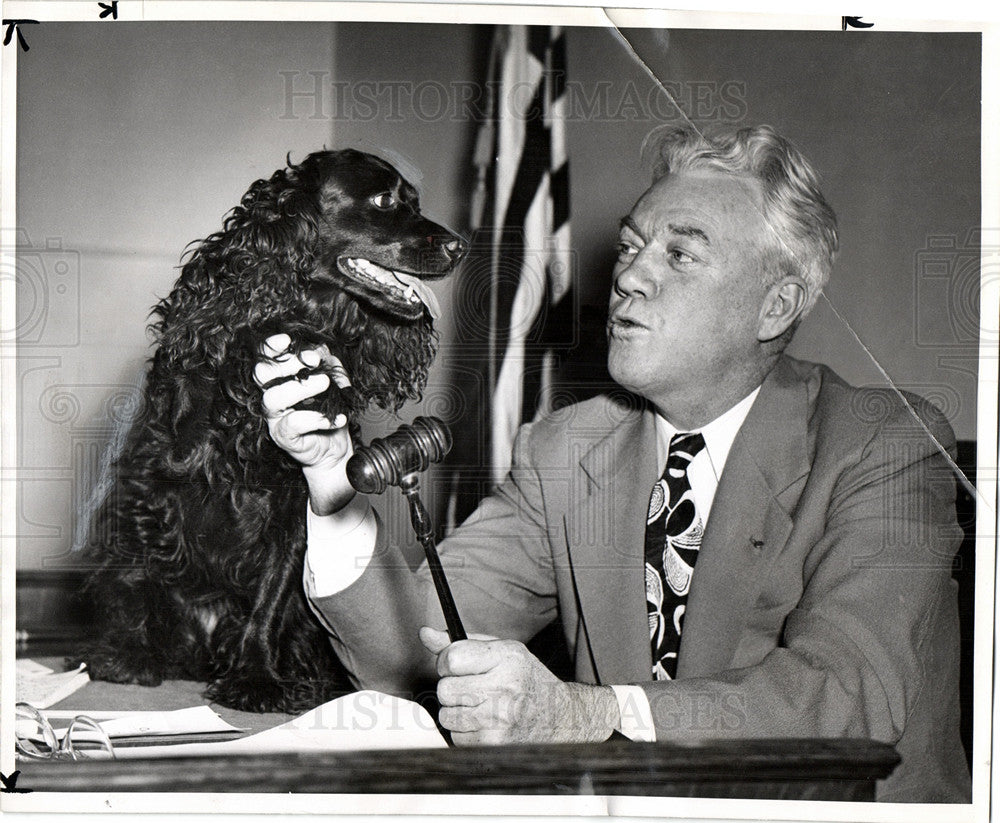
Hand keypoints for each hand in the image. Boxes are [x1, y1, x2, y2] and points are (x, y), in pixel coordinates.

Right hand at [254, 333, 354, 514]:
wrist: (335, 448)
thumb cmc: (330, 412)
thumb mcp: (335, 383)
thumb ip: (329, 365)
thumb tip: (323, 351)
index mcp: (280, 380)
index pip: (266, 359)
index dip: (271, 347)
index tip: (287, 340)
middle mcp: (272, 396)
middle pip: (263, 375)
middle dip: (288, 363)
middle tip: (314, 360)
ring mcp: (275, 418)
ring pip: (274, 398)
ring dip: (301, 388)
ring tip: (326, 383)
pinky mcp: (283, 437)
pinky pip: (294, 424)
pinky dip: (317, 418)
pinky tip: (337, 417)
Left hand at [419, 627, 618, 745]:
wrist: (559, 718)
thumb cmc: (525, 679)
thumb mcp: (500, 651)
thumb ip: (461, 643)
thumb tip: (425, 633)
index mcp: (507, 657)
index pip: (452, 658)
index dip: (446, 662)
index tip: (456, 666)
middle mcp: (505, 687)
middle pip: (445, 690)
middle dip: (452, 689)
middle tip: (472, 688)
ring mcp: (500, 718)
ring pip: (447, 716)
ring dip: (457, 712)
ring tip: (480, 706)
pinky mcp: (495, 743)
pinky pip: (456, 737)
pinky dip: (465, 732)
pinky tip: (485, 723)